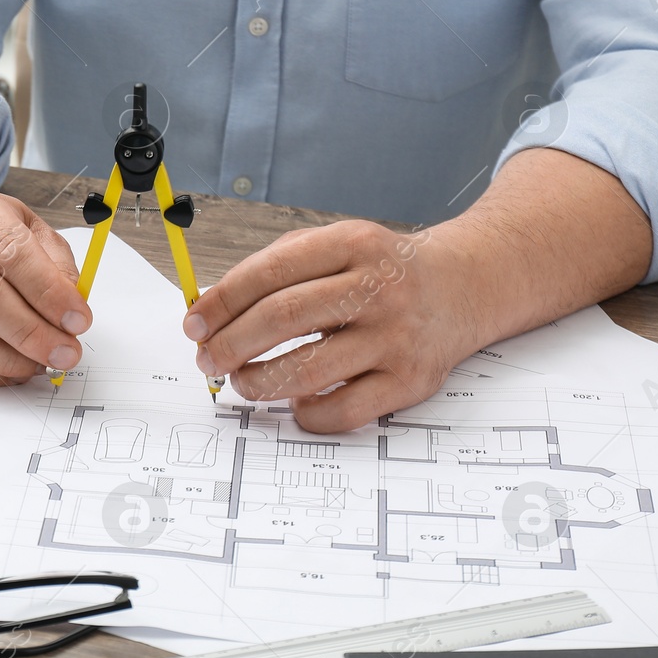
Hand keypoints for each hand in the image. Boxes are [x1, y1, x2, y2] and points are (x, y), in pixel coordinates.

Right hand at [0, 189, 92, 384]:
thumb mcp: (27, 227)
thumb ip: (56, 263)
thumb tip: (71, 312)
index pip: (12, 253)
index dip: (49, 291)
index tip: (78, 320)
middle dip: (31, 332)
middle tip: (64, 352)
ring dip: (4, 358)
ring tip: (36, 364)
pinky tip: (7, 370)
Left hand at [184, 220, 477, 432]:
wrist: (464, 286)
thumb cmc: (380, 270)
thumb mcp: (336, 245)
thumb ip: (276, 268)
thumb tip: (209, 311)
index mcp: (353, 244)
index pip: (270, 273)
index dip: (222, 302)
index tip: (194, 324)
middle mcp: (379, 288)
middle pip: (283, 319)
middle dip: (231, 345)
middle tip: (208, 359)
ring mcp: (397, 337)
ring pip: (308, 371)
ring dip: (259, 383)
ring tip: (243, 380)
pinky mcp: (411, 381)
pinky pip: (344, 411)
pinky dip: (307, 413)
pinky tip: (296, 401)